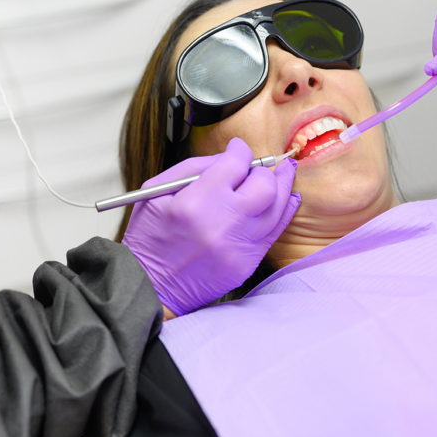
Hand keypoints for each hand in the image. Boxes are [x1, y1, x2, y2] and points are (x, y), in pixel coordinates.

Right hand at [123, 137, 300, 316]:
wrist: (150, 287)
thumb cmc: (148, 238)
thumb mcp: (156, 193)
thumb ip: (194, 168)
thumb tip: (228, 157)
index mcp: (195, 203)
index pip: (235, 163)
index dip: (240, 150)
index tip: (238, 149)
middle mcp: (222, 224)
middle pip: (264, 184)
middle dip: (262, 170)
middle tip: (254, 169)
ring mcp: (237, 247)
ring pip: (278, 207)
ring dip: (282, 186)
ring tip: (284, 174)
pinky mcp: (246, 264)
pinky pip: (275, 232)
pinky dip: (283, 212)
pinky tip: (287, 199)